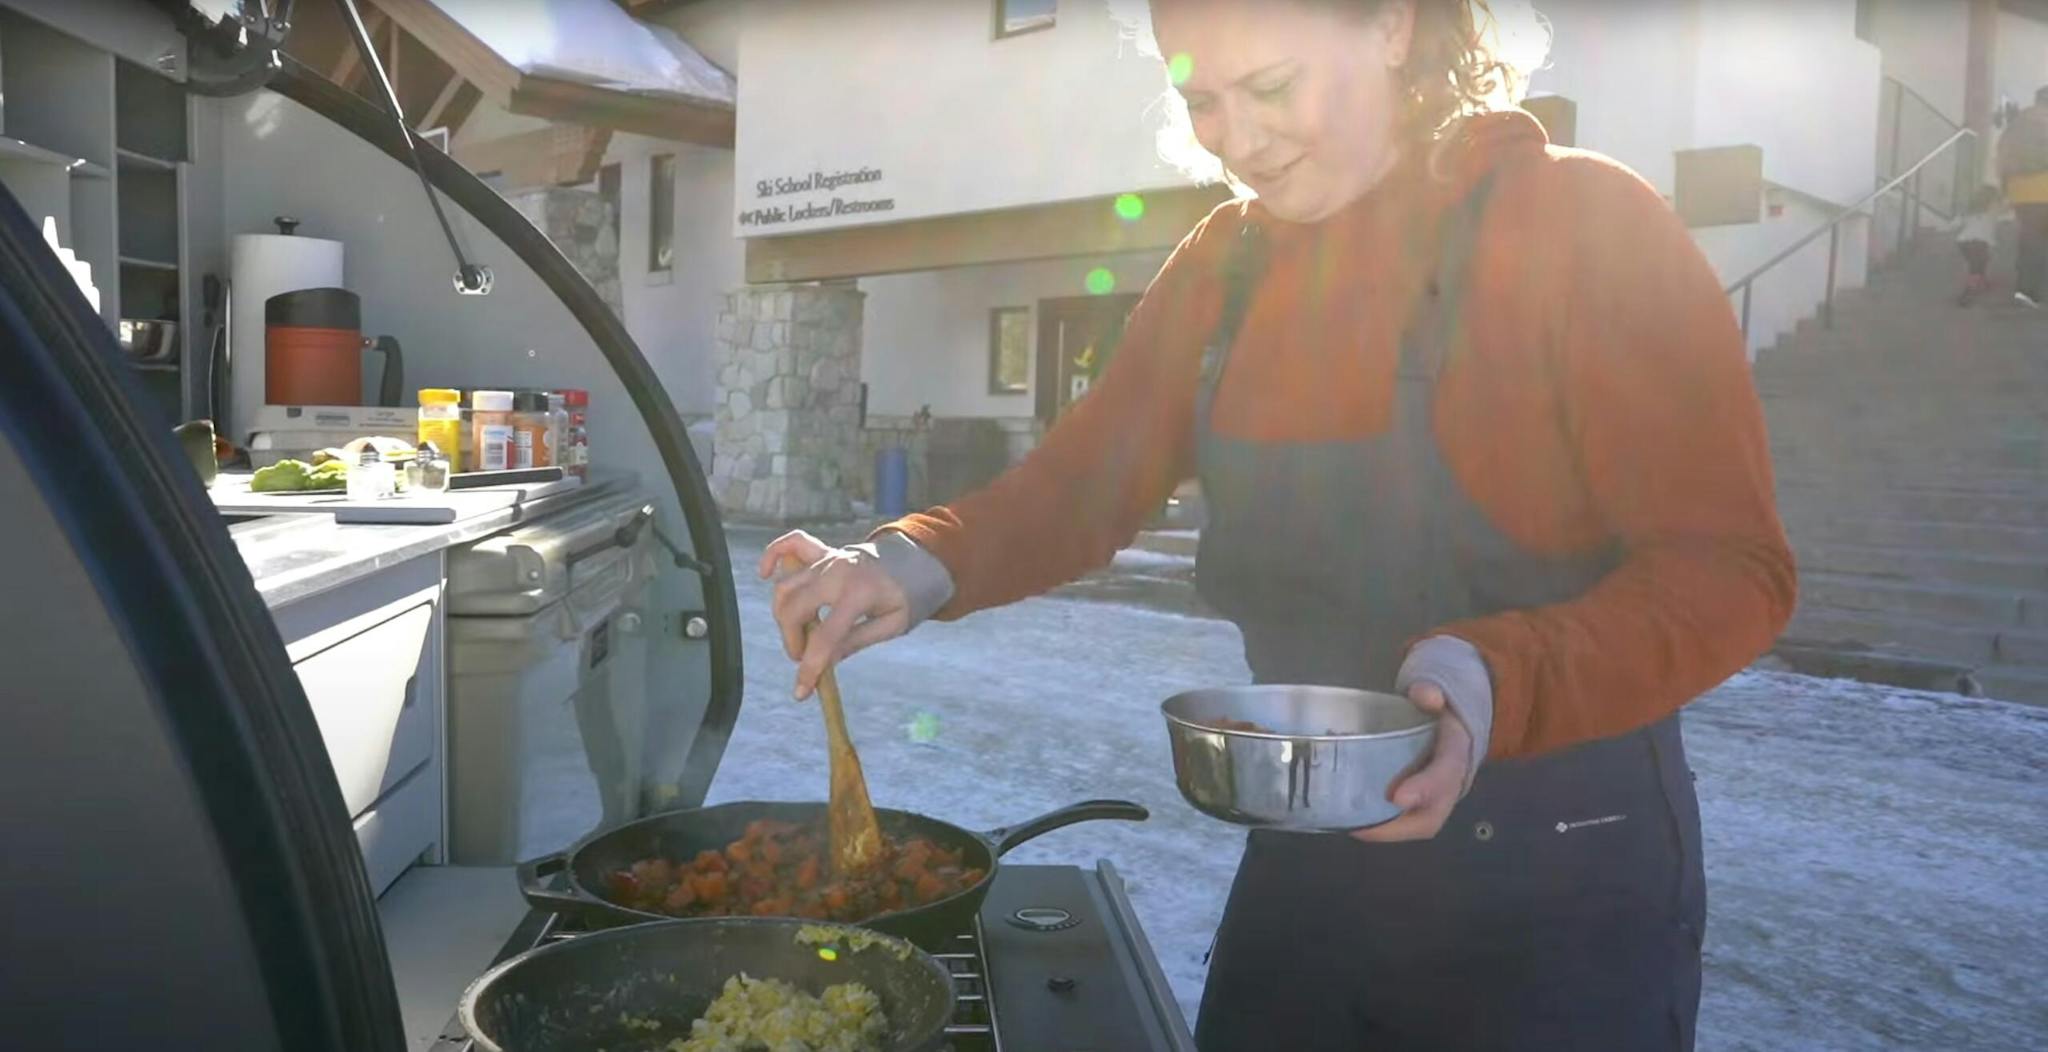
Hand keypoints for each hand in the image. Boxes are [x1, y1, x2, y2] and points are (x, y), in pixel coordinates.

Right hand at [757, 530, 911, 699]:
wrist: (919, 560)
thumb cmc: (909, 596)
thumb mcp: (892, 625)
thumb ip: (857, 641)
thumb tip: (824, 661)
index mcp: (860, 593)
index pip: (825, 637)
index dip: (810, 667)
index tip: (801, 691)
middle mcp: (838, 572)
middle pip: (794, 610)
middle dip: (793, 641)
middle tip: (805, 657)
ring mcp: (828, 558)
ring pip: (786, 587)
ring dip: (784, 616)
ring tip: (801, 633)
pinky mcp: (824, 550)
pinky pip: (792, 543)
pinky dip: (774, 555)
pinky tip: (765, 574)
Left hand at [1350, 682, 1473, 843]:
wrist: (1453, 724)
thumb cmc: (1438, 711)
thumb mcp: (1436, 694)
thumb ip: (1429, 692)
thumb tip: (1426, 695)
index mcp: (1456, 752)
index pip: (1446, 772)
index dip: (1424, 788)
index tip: (1397, 797)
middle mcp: (1450, 783)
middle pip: (1432, 816)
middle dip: (1399, 826)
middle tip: (1362, 827)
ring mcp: (1437, 798)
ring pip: (1419, 825)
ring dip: (1387, 831)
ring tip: (1353, 827)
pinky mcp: (1422, 804)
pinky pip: (1406, 822)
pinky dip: (1383, 826)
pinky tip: (1354, 821)